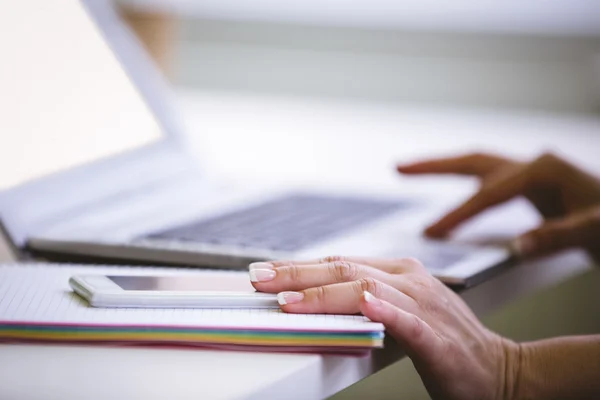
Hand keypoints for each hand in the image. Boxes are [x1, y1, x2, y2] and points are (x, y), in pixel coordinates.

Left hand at [249, 256, 519, 399]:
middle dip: (296, 274)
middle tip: (259, 278)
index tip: (264, 271)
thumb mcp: (400, 308)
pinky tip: (366, 306)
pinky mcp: (437, 338)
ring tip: (288, 298)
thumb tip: (318, 295)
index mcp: (399, 271)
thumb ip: (366, 298)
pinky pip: (408, 321)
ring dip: (324, 295)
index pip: (339, 263)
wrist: (499, 369)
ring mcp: (424, 305)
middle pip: (344, 270)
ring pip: (366, 290)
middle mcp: (410, 280)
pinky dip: (385, 312)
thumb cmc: (445, 339)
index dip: (299, 266)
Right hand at [398, 152, 599, 259]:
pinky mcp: (537, 188)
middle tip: (398, 168)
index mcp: (544, 171)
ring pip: (480, 168)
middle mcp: (536, 166)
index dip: (458, 213)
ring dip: (446, 171)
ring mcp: (536, 174)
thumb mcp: (596, 231)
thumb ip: (559, 236)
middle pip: (474, 161)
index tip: (430, 232)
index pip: (489, 193)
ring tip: (412, 173)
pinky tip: (459, 203)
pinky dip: (468, 189)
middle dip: (434, 166)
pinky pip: (491, 183)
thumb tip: (520, 245)